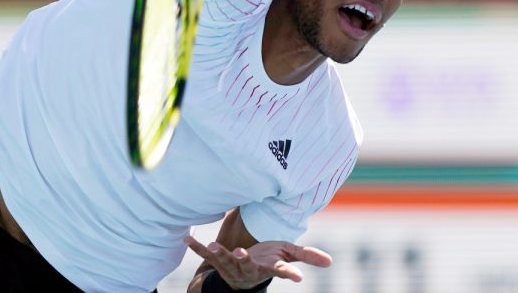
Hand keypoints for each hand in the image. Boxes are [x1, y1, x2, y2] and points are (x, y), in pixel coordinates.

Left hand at [184, 235, 331, 289]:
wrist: (245, 277)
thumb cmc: (268, 261)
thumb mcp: (288, 256)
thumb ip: (308, 257)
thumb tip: (331, 261)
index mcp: (268, 267)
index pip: (281, 271)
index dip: (290, 274)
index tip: (298, 279)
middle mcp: (250, 269)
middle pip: (247, 265)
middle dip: (243, 259)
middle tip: (240, 254)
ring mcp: (232, 267)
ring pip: (225, 261)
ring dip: (218, 254)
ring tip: (212, 246)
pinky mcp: (218, 263)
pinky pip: (205, 256)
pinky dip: (196, 247)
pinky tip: (186, 238)